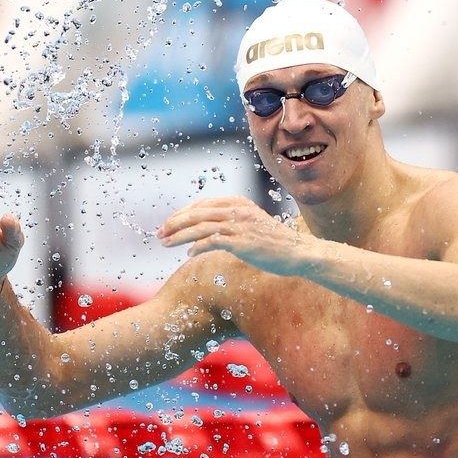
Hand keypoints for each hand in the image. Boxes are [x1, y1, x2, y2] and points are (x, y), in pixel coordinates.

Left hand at [157, 196, 311, 276]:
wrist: (297, 252)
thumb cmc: (274, 243)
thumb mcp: (251, 225)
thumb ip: (231, 224)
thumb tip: (207, 234)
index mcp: (238, 203)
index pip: (202, 204)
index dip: (182, 214)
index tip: (169, 224)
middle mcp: (237, 210)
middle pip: (197, 213)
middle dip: (174, 223)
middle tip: (159, 234)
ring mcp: (240, 225)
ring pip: (200, 226)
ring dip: (179, 235)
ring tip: (166, 243)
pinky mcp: (242, 242)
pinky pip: (212, 241)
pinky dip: (198, 247)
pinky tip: (189, 254)